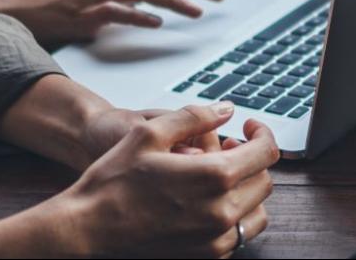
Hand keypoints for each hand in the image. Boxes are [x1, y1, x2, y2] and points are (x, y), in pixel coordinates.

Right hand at [53, 103, 277, 257]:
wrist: (89, 227)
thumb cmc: (113, 182)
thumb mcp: (149, 134)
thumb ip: (194, 117)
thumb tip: (226, 110)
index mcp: (214, 177)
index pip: (266, 152)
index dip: (263, 133)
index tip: (250, 127)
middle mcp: (222, 211)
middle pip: (264, 180)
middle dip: (251, 159)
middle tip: (227, 147)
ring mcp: (216, 238)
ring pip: (256, 210)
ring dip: (246, 189)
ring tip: (219, 176)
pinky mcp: (207, 255)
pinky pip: (238, 233)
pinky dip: (234, 214)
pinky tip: (208, 201)